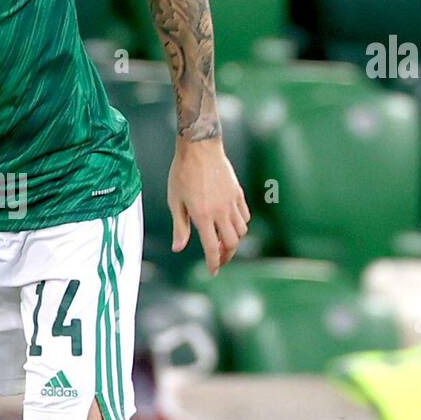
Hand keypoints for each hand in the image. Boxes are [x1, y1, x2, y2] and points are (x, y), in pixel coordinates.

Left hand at [168, 137, 249, 274]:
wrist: (199, 148)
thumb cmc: (182, 173)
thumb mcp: (175, 202)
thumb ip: (179, 227)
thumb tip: (178, 249)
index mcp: (202, 216)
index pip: (211, 248)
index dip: (213, 263)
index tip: (213, 271)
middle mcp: (220, 212)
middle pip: (232, 244)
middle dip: (227, 256)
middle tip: (219, 259)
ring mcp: (232, 202)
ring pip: (241, 231)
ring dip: (234, 241)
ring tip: (222, 241)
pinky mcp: (238, 193)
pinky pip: (245, 216)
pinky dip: (240, 225)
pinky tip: (230, 224)